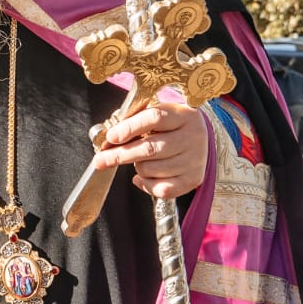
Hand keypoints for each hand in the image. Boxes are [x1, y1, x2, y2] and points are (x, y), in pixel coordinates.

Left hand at [92, 102, 209, 198]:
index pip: (154, 118)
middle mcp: (193, 136)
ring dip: (137, 167)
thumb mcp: (159, 114)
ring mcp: (195, 160)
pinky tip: (142, 177)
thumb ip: (135, 122)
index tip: (111, 137)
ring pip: (151, 169)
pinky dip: (146, 185)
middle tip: (100, 160)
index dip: (129, 128)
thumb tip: (109, 140)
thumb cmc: (171, 126)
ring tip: (140, 160)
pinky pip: (162, 189)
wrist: (202, 139)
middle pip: (150, 148)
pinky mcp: (194, 179)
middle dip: (121, 155)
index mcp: (184, 114)